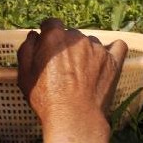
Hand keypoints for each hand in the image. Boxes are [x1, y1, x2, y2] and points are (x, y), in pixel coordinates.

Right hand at [17, 18, 127, 142]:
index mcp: (54, 38)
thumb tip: (33, 36)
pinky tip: (105, 59)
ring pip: (90, 42)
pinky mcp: (113, 60)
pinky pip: (117, 46)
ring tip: (81, 73)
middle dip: (66, 46)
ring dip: (85, 51)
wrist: (75, 118)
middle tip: (62, 67)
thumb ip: (26, 50)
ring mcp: (97, 48)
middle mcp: (77, 38)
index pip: (51, 24)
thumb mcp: (25, 75)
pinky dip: (112, 50)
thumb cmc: (47, 99)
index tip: (47, 47)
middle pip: (71, 34)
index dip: (48, 35)